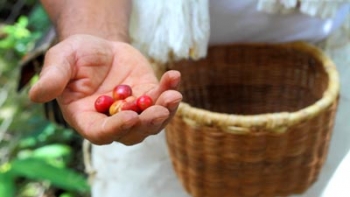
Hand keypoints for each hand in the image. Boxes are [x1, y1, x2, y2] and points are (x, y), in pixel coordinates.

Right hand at [29, 34, 181, 144]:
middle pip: (133, 133)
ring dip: (165, 111)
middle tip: (159, 111)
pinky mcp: (148, 96)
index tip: (130, 117)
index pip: (101, 133)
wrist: (99, 47)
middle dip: (147, 124)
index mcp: (87, 118)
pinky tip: (174, 76)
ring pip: (152, 121)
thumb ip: (52, 78)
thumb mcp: (61, 60)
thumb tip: (35, 95)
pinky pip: (161, 98)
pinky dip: (170, 89)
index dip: (115, 129)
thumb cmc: (76, 55)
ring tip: (173, 95)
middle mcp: (112, 120)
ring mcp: (133, 110)